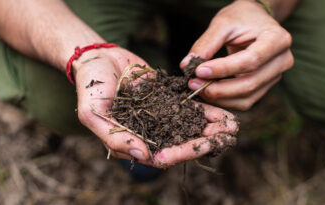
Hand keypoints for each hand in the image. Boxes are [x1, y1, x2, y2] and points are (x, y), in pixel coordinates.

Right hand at [74, 47, 237, 167]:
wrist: (98, 57)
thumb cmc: (90, 86)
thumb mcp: (93, 113)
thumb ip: (116, 137)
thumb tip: (144, 157)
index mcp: (133, 141)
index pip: (161, 155)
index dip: (183, 152)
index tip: (203, 146)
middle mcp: (150, 132)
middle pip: (181, 142)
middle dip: (205, 141)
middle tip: (228, 137)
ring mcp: (160, 116)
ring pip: (188, 126)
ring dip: (210, 128)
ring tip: (233, 125)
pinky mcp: (167, 99)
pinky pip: (188, 107)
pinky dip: (205, 110)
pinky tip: (223, 111)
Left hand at [180, 0, 293, 110]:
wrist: (256, 20)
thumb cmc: (241, 18)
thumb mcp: (222, 23)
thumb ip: (205, 44)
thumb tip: (187, 65)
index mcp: (277, 39)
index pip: (250, 60)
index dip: (223, 69)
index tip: (198, 71)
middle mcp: (282, 60)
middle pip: (250, 83)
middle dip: (218, 88)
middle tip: (193, 84)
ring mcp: (276, 76)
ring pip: (247, 97)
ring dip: (219, 98)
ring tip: (198, 88)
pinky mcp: (266, 86)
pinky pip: (245, 101)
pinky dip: (225, 101)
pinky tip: (208, 91)